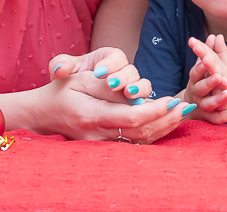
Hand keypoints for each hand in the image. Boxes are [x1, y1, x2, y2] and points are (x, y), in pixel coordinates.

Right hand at [30, 70, 186, 142]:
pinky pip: (133, 144)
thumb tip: (134, 93)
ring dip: (163, 128)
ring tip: (181, 114)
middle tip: (184, 107)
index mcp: (92, 115)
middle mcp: (98, 135)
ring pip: (139, 141)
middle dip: (166, 120)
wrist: (42, 114)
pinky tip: (166, 123)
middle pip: (140, 133)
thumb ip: (107, 86)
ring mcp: (100, 144)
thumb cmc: (62, 91)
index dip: (155, 111)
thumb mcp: (81, 80)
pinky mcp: (104, 147)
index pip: (131, 118)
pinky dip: (153, 134)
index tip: (172, 100)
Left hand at [49, 47, 149, 103]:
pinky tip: (138, 115)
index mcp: (111, 58)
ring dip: (138, 91)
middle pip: (132, 72)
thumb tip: (60, 69)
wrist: (74, 98)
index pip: (116, 57)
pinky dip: (146, 109)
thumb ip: (61, 65)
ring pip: (144, 87)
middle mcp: (125, 73)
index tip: (98, 72)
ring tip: (128, 95)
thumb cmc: (71, 78)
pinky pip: (146, 107)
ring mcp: (132, 90)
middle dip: (124, 78)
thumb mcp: (64, 68)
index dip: (110, 64)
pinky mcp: (134, 106)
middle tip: (111, 84)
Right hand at [183, 36, 226, 116]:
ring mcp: (203, 107)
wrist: (201, 107)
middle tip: (219, 77)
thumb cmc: (205, 83)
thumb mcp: (209, 67)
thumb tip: (214, 35)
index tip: (207, 59)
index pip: (196, 72)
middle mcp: (197, 94)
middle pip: (200, 88)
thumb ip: (211, 52)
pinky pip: (217, 119)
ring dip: (218, 99)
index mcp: (196, 80)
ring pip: (208, 105)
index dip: (201, 66)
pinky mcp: (211, 118)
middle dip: (209, 82)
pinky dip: (226, 115)